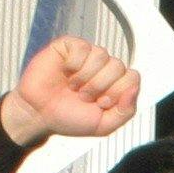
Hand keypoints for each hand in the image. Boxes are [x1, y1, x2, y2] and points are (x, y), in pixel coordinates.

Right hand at [0, 36, 140, 146]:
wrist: (39, 115)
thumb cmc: (70, 118)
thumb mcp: (103, 125)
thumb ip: (125, 111)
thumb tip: (134, 88)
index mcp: (114, 83)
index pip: (132, 77)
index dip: (118, 92)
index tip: (101, 104)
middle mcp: (103, 67)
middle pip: (118, 66)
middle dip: (101, 87)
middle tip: (84, 97)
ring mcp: (86, 55)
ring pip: (102, 55)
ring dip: (87, 77)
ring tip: (74, 88)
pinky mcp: (69, 46)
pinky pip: (82, 48)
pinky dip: (74, 65)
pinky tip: (65, 74)